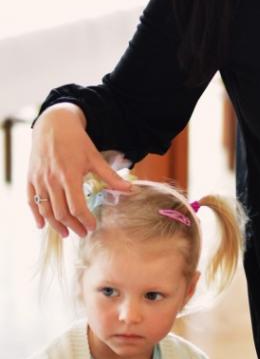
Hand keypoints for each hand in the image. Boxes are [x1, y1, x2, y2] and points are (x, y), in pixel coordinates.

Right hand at [28, 104, 132, 237]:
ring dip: (55, 225)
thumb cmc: (77, 141)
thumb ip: (111, 177)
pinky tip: (42, 225)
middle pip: (61, 212)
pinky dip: (36, 215)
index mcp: (70, 175)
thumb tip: (130, 190)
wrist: (53, 124)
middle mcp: (52, 179)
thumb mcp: (95, 157)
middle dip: (73, 226)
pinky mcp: (30, 178)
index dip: (85, 220)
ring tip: (66, 233)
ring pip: (45, 210)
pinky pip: (31, 201)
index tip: (92, 227)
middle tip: (82, 233)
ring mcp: (39, 179)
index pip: (76, 207)